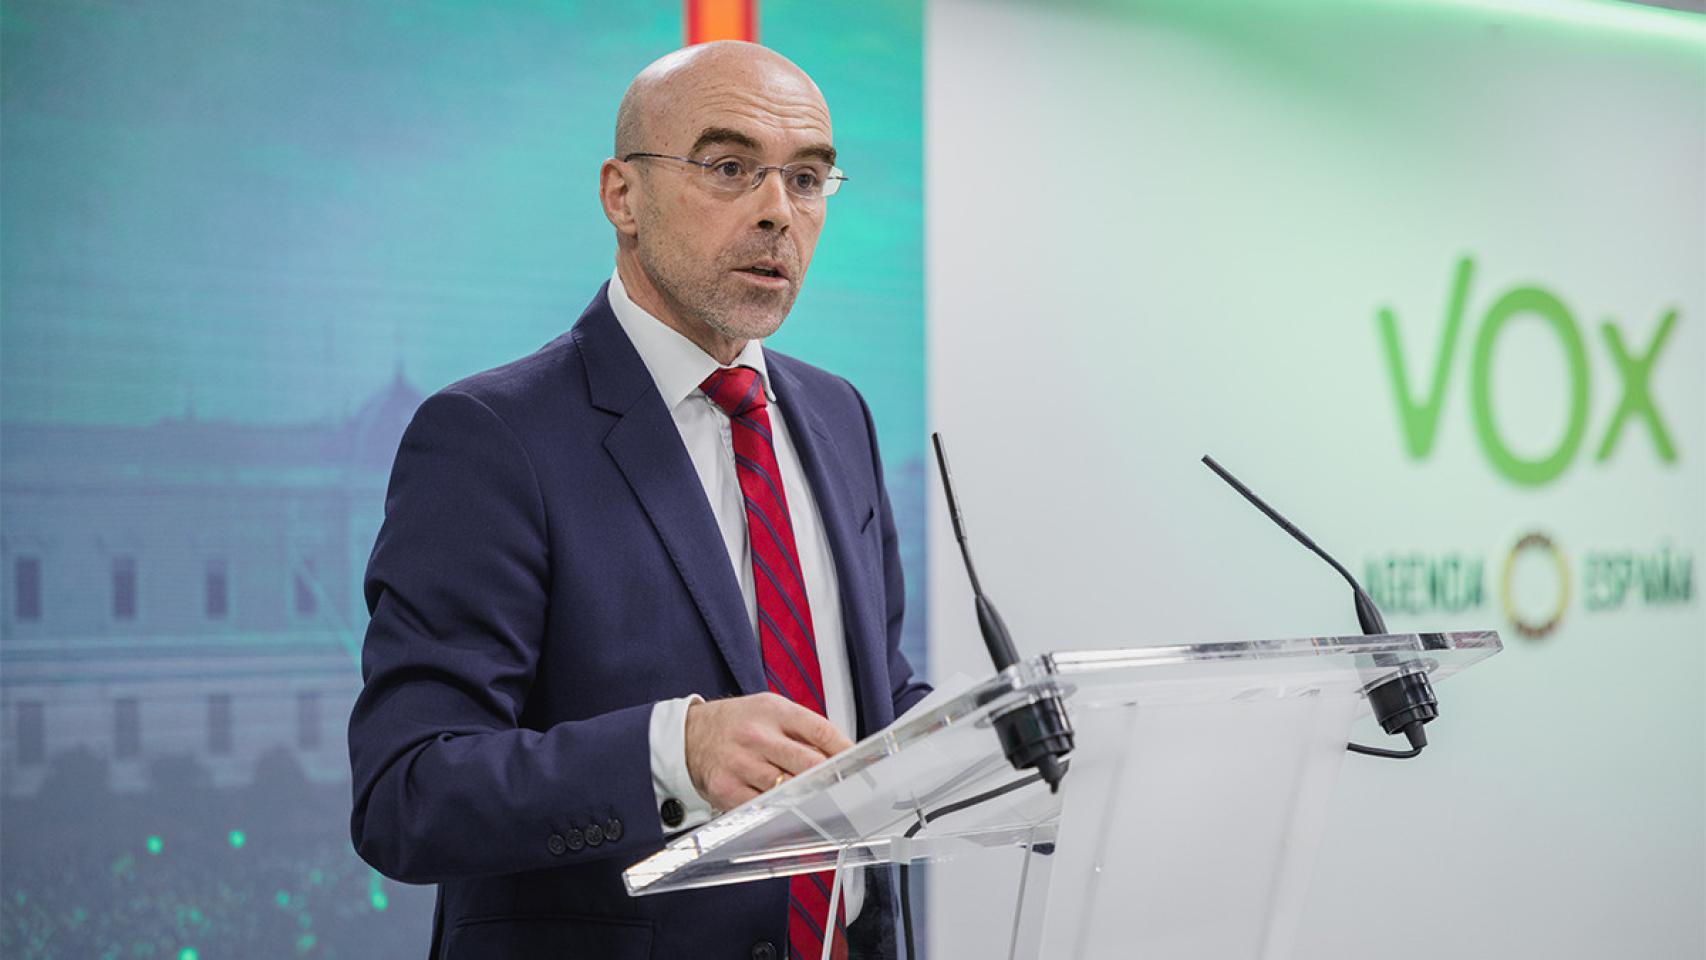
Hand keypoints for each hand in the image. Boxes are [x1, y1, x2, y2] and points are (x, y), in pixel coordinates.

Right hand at [684, 692, 852, 810]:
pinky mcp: (728, 790)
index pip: (820, 731)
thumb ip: (803, 727)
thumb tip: (841, 752)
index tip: (861, 764)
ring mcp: (742, 765)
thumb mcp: (769, 709)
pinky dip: (782, 811)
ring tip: (825, 802)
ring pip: (789, 789)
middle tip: (849, 789)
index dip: (845, 751)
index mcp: (773, 711)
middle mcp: (757, 737)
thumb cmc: (737, 723)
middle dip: (832, 778)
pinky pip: (764, 807)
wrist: (689, 735)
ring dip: (810, 798)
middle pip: (809, 763)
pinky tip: (792, 811)